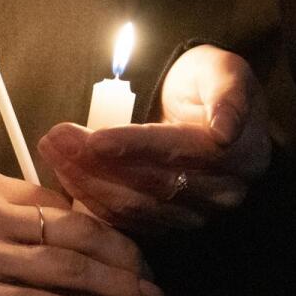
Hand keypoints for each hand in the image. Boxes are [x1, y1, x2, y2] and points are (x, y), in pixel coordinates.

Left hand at [38, 45, 270, 233]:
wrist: (205, 110)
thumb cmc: (209, 85)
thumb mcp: (224, 70)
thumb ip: (229, 95)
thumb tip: (225, 130)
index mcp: (243, 155)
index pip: (179, 151)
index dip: (135, 145)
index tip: (94, 138)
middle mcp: (222, 193)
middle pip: (151, 183)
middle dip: (97, 161)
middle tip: (56, 137)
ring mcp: (194, 215)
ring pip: (132, 206)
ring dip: (85, 179)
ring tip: (53, 149)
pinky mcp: (165, 225)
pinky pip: (122, 219)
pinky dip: (88, 197)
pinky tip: (63, 171)